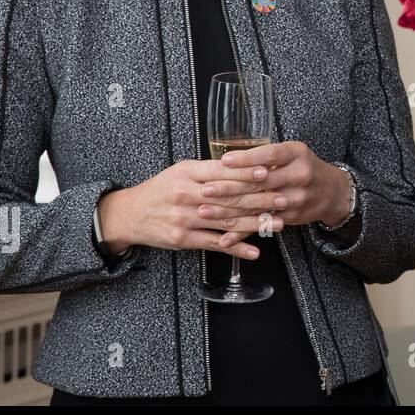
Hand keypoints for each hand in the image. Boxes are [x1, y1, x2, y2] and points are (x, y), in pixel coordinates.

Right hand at [98, 158, 287, 257]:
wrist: (130, 214)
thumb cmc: (162, 189)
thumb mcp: (182, 171)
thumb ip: (210, 169)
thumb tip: (244, 163)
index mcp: (188, 172)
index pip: (222, 171)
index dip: (246, 172)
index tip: (268, 172)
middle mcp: (186, 194)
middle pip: (229, 197)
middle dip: (259, 199)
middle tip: (283, 198)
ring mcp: (185, 218)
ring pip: (226, 221)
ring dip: (255, 224)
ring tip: (278, 224)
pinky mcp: (183, 239)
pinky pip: (214, 244)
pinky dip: (236, 248)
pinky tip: (255, 251)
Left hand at [213, 140, 351, 245]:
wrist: (332, 191)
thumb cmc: (304, 167)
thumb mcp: (292, 152)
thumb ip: (265, 155)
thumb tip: (227, 160)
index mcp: (297, 154)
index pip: (270, 155)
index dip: (246, 159)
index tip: (223, 162)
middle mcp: (299, 175)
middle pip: (260, 182)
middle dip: (229, 187)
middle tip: (205, 189)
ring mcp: (296, 198)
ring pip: (258, 205)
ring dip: (229, 210)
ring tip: (205, 210)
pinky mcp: (291, 216)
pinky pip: (262, 224)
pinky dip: (242, 231)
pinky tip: (224, 237)